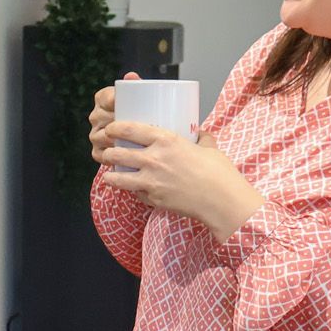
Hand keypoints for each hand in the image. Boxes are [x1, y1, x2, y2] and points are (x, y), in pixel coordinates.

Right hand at [88, 71, 140, 165]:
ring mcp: (96, 134)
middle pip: (102, 117)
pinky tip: (122, 155)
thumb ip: (140, 86)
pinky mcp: (99, 152)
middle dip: (116, 121)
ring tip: (131, 140)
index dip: (111, 100)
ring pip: (101, 136)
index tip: (120, 103)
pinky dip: (111, 155)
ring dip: (114, 138)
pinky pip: (101, 154)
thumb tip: (131, 76)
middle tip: (134, 124)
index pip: (104, 97)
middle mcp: (96, 116)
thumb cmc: (147, 116)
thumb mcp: (146, 100)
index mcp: (104, 99)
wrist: (150, 139)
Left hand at [98, 124, 263, 242]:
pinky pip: (135, 193)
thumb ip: (200, 137)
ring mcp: (150, 181)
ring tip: (110, 173)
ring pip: (117, 177)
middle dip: (107, 152)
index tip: (110, 129)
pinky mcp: (153, 199)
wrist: (223, 201)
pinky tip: (133, 188)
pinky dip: (132, 191)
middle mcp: (153, 159)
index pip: (128, 129)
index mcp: (165, 140)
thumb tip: (198, 131)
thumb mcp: (209, 147)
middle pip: (116, 153)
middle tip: (108, 152)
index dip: (114, 128)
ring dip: (110, 175)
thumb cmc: (219, 172)